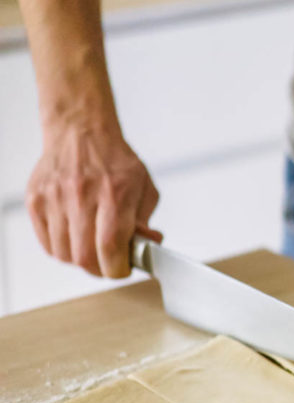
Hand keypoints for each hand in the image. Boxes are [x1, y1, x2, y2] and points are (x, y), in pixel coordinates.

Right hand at [26, 123, 161, 277]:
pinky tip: (74, 237)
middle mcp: (81, 195)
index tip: (122, 269)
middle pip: (85, 257)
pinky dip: (62, 249)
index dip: (117, 269)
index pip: (110, 248)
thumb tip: (148, 247)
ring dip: (80, 260)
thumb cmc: (114, 162)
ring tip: (91, 247)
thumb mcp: (143, 188)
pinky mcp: (36, 200)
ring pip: (64, 255)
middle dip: (100, 270)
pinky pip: (47, 243)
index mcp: (113, 194)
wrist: (80, 132)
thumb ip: (145, 221)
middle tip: (108, 264)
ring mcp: (55, 198)